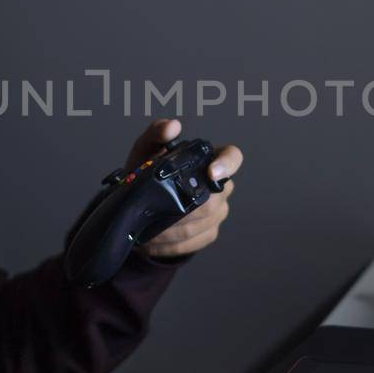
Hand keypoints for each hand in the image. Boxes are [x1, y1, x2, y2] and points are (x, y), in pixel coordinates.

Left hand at [122, 118, 242, 260]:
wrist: (141, 202)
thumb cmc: (147, 170)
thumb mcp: (146, 149)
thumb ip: (156, 133)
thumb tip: (172, 127)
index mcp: (209, 160)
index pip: (232, 157)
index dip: (227, 165)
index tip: (211, 173)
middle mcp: (220, 187)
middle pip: (212, 201)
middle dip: (182, 210)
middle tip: (155, 214)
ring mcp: (217, 212)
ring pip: (201, 225)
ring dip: (172, 231)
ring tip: (148, 231)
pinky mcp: (209, 233)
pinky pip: (194, 242)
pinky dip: (171, 245)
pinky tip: (155, 243)